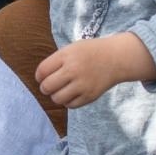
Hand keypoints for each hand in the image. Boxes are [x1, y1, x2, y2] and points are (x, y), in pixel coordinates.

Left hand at [34, 32, 155, 109]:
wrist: (116, 58)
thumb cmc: (90, 53)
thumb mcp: (72, 49)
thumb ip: (55, 61)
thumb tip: (39, 79)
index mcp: (67, 55)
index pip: (42, 71)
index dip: (39, 76)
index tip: (42, 77)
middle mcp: (74, 70)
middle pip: (47, 86)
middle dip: (45, 87)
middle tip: (49, 86)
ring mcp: (82, 84)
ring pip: (57, 98)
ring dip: (56, 96)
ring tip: (61, 90)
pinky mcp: (90, 96)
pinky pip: (70, 105)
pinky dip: (68, 101)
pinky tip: (72, 94)